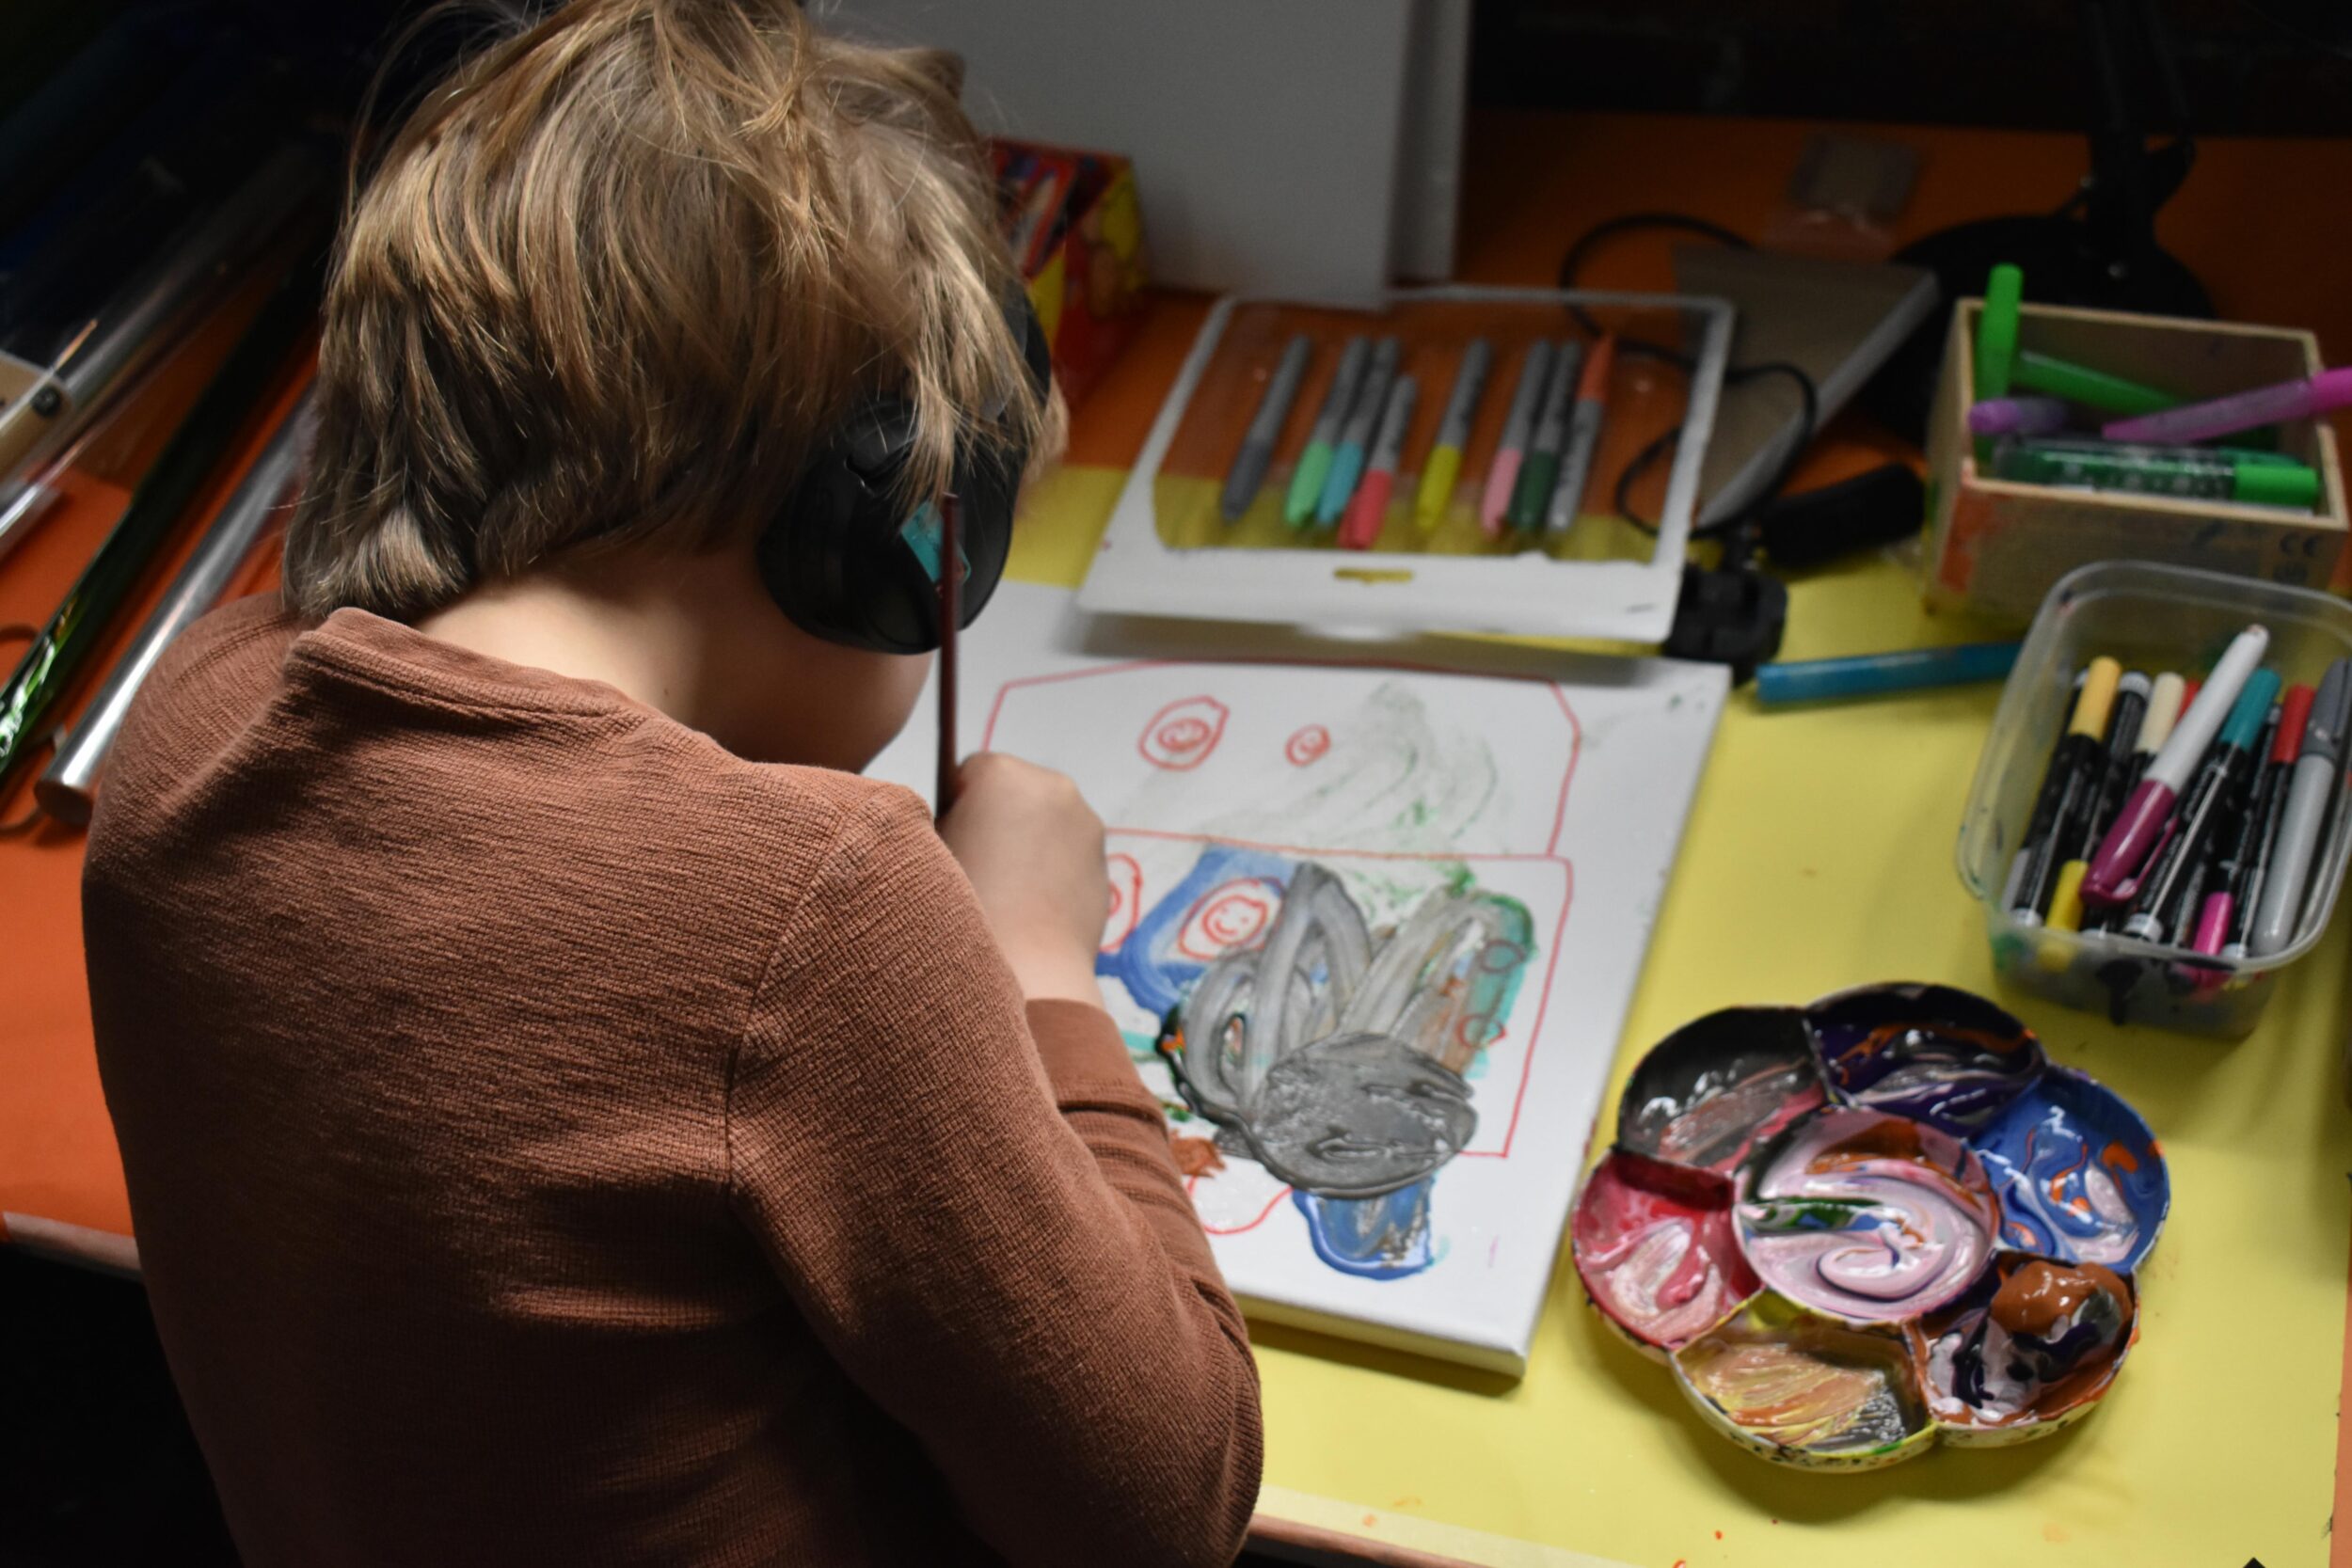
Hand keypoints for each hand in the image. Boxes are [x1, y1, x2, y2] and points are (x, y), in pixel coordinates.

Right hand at [937, 753, 1107, 1006]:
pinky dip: (1053, 869)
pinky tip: (1034, 906)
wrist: (1025, 969)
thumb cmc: (966, 907)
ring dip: (1029, 842)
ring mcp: (1085, 822)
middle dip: (999, 819)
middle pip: (1015, 791)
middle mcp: (1052, 785)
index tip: (953, 841)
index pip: (971, 772)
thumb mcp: (933, 850)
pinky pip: (1069, 853)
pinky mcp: (1103, 860)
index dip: (957, 807)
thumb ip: (948, 821)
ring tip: (1008, 892)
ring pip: (1046, 822)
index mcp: (1003, 772)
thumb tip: (964, 821)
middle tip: (980, 866)